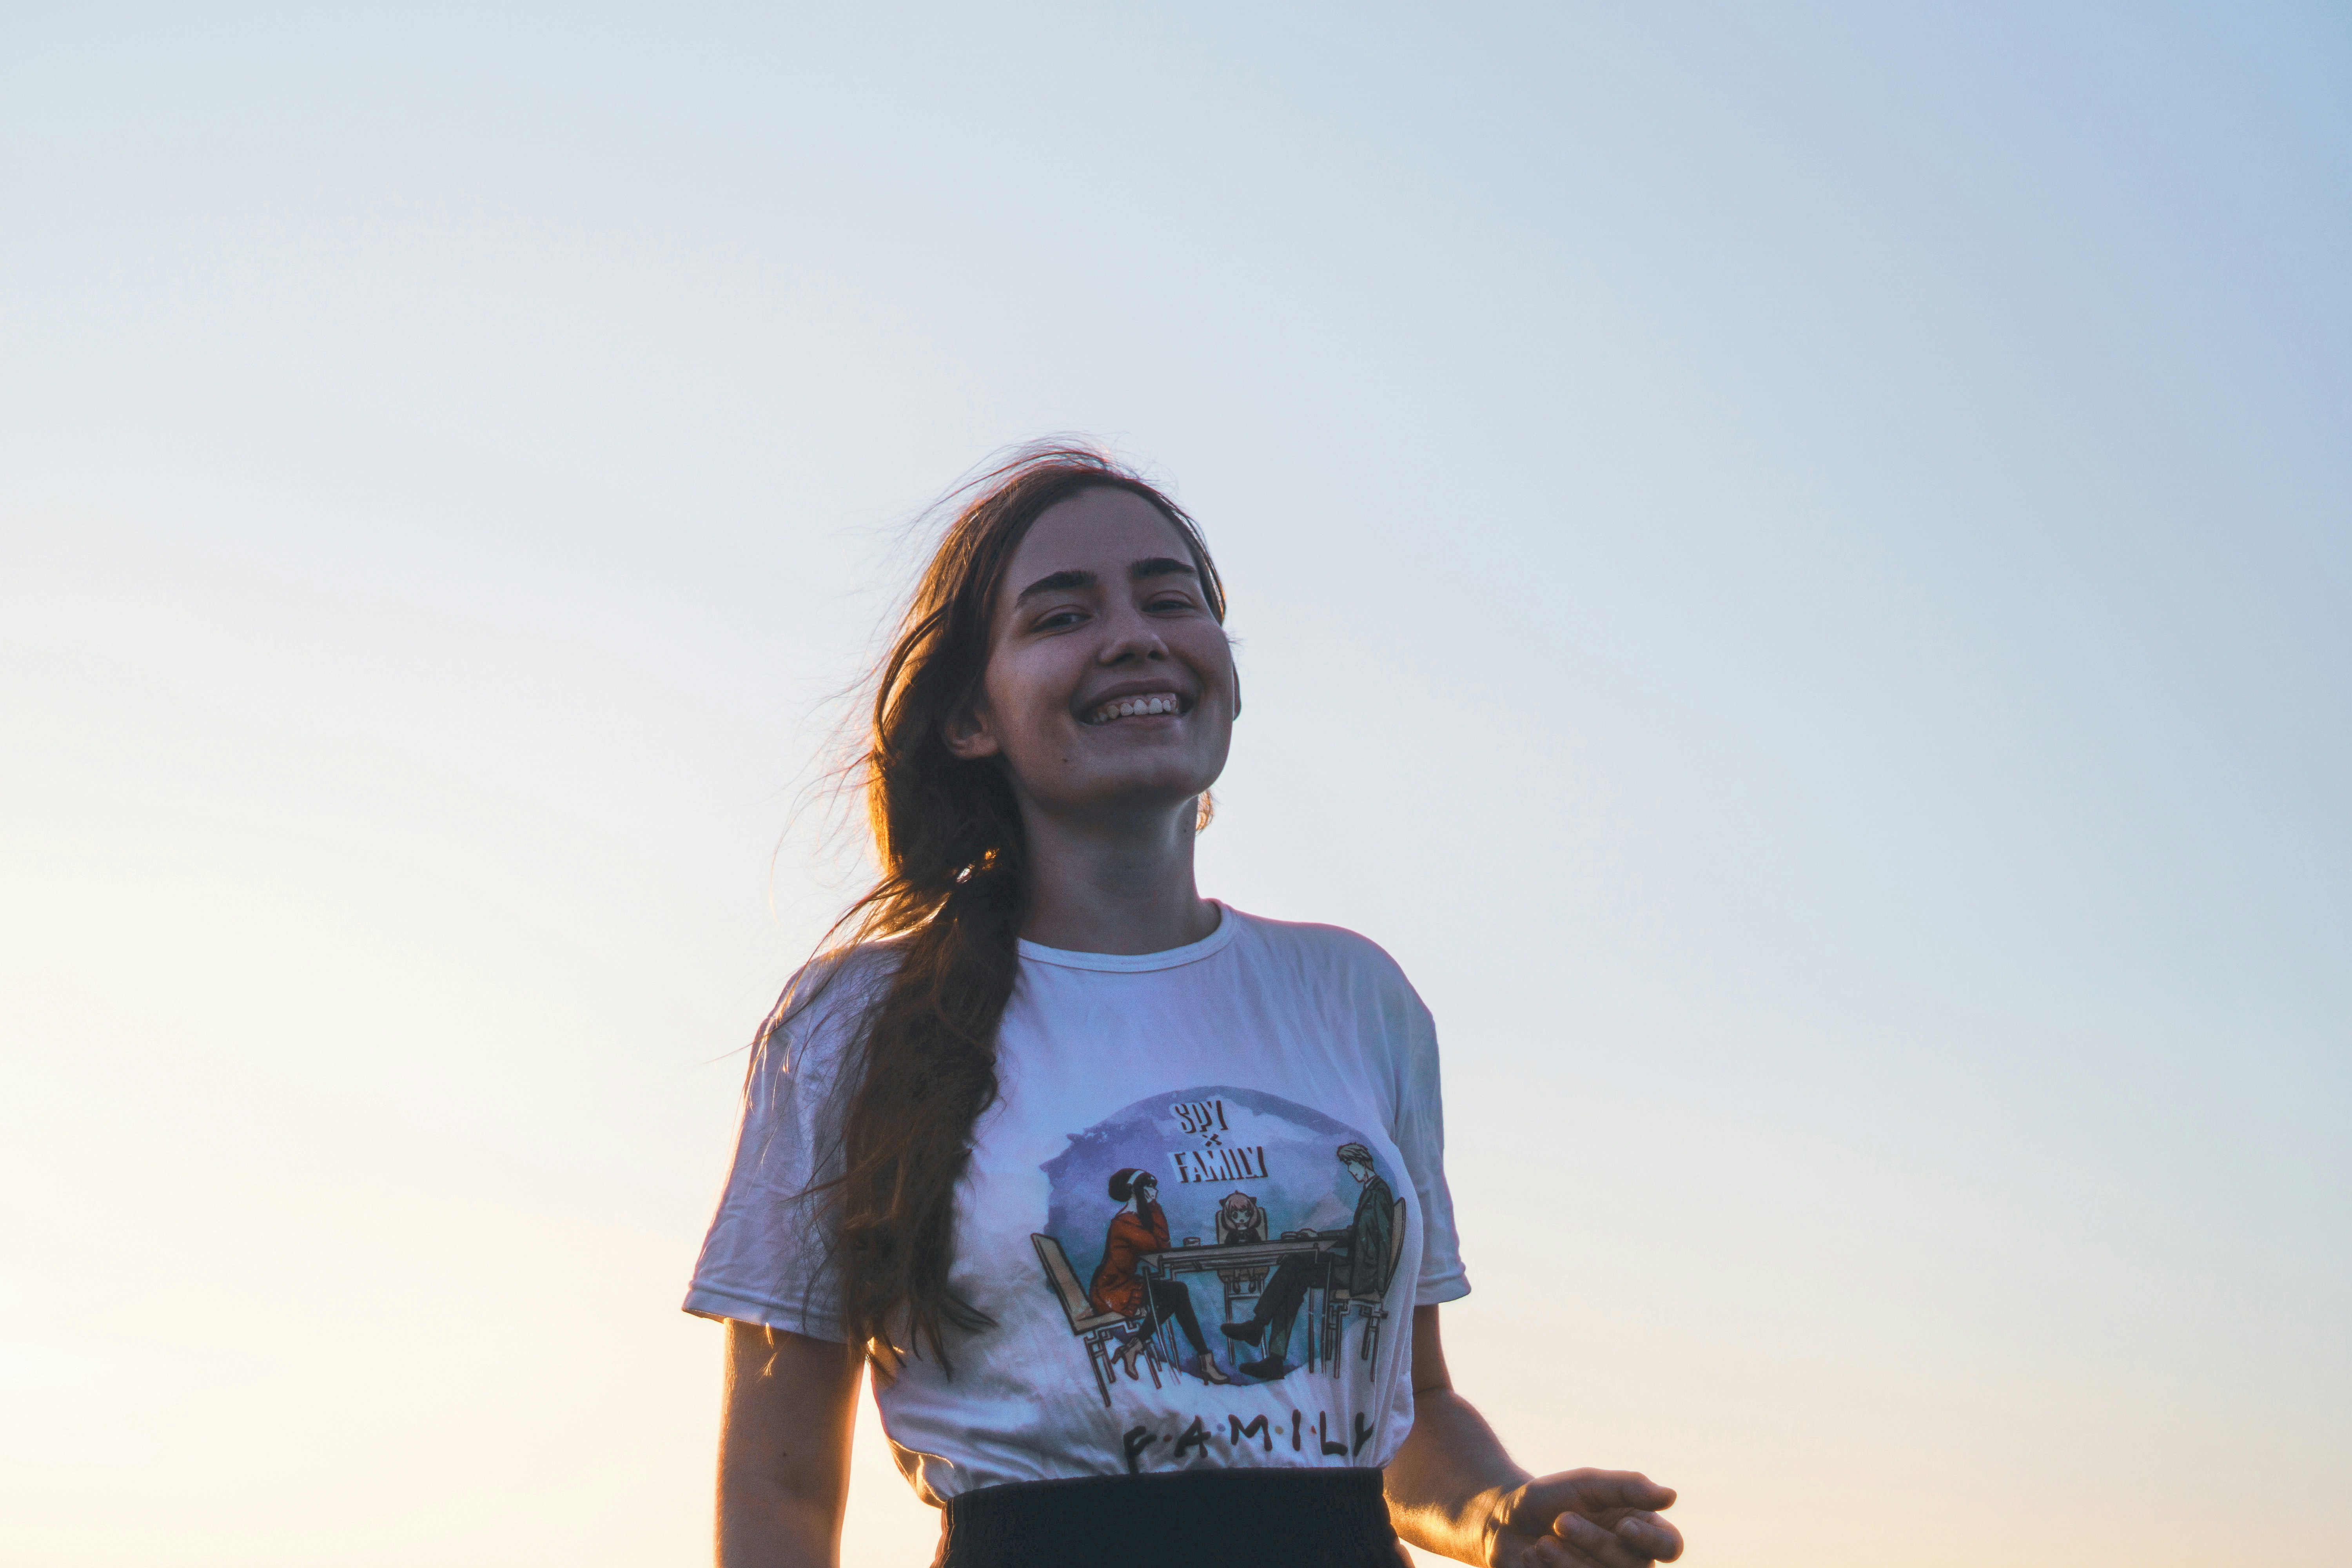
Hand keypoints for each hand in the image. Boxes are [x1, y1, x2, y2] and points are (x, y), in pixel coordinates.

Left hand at [1484, 1468, 1680, 1567]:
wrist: (1503, 1521)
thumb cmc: (1551, 1498)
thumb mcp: (1586, 1483)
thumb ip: (1627, 1487)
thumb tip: (1671, 1496)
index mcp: (1640, 1530)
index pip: (1670, 1545)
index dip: (1651, 1540)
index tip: (1623, 1526)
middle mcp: (1629, 1560)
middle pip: (1633, 1566)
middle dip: (1595, 1543)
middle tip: (1561, 1521)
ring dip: (1569, 1563)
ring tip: (1541, 1543)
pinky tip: (1531, 1556)